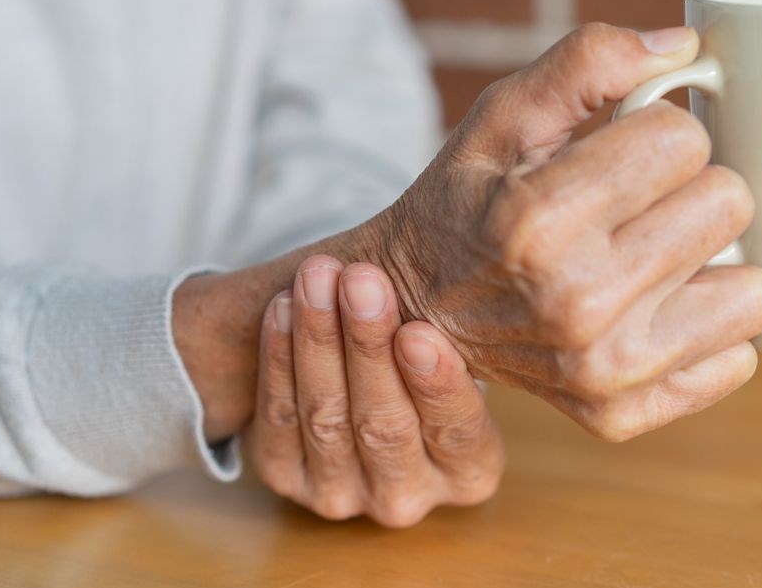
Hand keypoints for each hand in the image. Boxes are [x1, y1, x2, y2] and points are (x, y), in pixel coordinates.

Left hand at [247, 256, 503, 526]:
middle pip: (385, 425)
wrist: (360, 386)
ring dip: (318, 341)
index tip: (416, 332)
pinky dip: (279, 359)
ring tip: (318, 278)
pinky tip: (283, 308)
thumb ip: (456, 330)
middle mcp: (407, 496)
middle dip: (368, 346)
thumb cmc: (424, 357)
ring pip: (326, 419)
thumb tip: (482, 264)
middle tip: (360, 280)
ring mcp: (342, 495)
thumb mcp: (456, 351)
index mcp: (470, 472)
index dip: (436, 384)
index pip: (458, 432)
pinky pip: (279, 418)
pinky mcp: (286, 477)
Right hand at [366, 23, 761, 440]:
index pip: (685, 139)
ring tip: (656, 256)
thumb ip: (588, 62)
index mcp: (538, 220)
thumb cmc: (469, 201)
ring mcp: (605, 371)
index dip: (660, 131)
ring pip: (756, 289)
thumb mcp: (503, 116)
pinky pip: (740, 357)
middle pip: (730, 204)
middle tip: (641, 203)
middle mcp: (575, 304)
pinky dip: (707, 327)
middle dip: (692, 188)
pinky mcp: (626, 413)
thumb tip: (684, 47)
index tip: (624, 151)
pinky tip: (656, 309)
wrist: (418, 309)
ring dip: (714, 263)